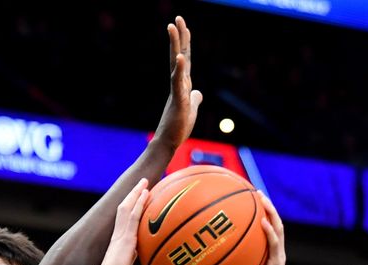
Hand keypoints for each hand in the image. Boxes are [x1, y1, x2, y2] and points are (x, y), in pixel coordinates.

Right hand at [93, 178, 148, 264]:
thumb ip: (130, 256)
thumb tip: (136, 251)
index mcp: (119, 239)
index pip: (126, 218)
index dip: (132, 206)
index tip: (140, 196)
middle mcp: (119, 233)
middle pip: (125, 208)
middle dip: (134, 194)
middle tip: (143, 182)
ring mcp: (121, 235)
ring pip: (128, 208)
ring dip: (136, 194)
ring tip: (145, 182)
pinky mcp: (124, 238)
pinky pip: (132, 216)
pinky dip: (138, 203)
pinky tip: (145, 194)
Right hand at [153, 16, 201, 152]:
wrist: (168, 143)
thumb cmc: (178, 128)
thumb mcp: (191, 109)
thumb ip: (194, 98)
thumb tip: (198, 93)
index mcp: (183, 84)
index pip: (185, 59)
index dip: (185, 43)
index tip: (183, 26)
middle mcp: (178, 84)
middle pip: (180, 55)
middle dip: (179, 36)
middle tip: (177, 18)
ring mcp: (177, 91)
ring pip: (176, 64)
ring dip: (174, 45)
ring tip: (171, 26)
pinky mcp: (177, 101)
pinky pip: (177, 83)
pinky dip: (179, 70)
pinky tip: (180, 57)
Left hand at [242, 194, 285, 264]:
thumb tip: (221, 262)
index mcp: (271, 254)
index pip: (270, 228)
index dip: (264, 213)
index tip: (254, 200)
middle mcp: (277, 252)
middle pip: (275, 223)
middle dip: (267, 206)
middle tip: (257, 192)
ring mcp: (279, 257)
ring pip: (278, 228)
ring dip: (271, 212)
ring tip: (262, 199)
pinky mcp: (278, 263)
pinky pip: (274, 244)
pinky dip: (269, 232)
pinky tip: (263, 222)